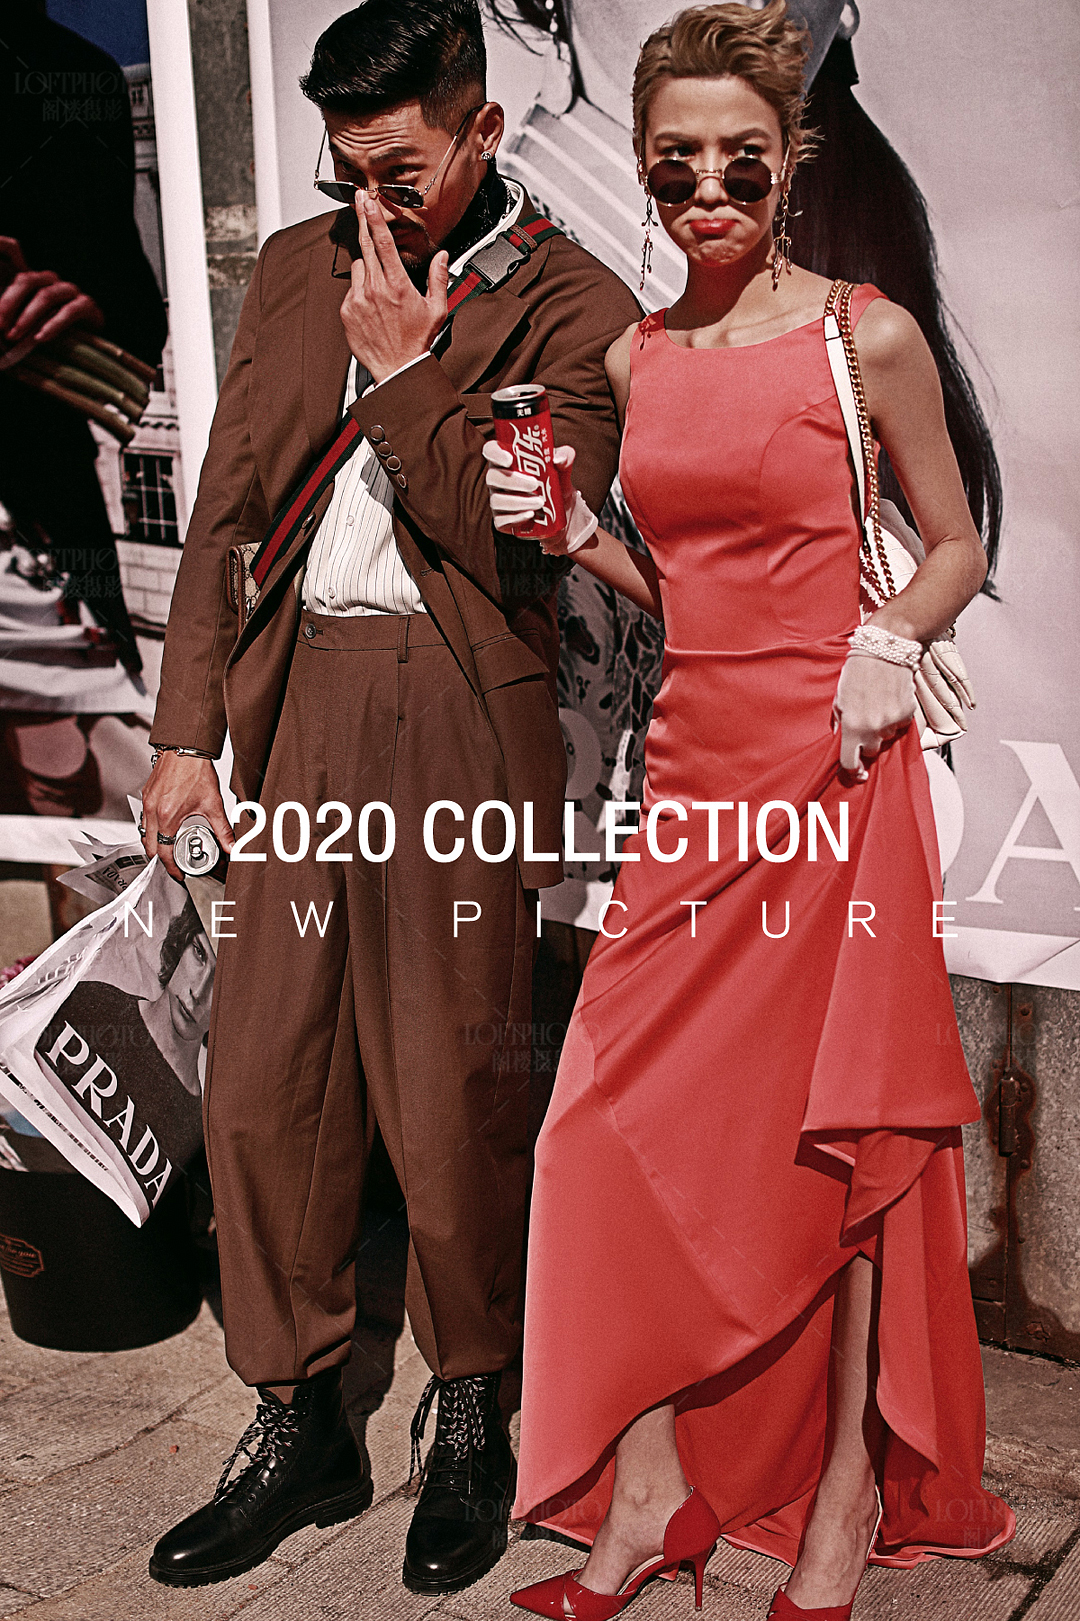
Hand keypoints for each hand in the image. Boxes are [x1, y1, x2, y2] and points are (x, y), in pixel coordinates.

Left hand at [0, 237, 103, 347]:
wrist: (93, 340)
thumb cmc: (55, 332)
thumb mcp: (30, 325)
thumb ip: (14, 322)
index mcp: (35, 281)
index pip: (16, 281)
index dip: (2, 300)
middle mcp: (51, 281)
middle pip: (27, 282)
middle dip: (9, 305)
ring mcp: (70, 291)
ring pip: (46, 296)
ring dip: (27, 317)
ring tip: (15, 336)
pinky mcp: (87, 305)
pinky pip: (69, 312)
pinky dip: (53, 325)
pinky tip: (41, 339)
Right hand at [140, 755, 233, 882]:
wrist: (185, 748)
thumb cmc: (195, 771)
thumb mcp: (213, 804)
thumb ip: (223, 829)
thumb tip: (232, 846)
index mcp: (168, 816)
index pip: (163, 852)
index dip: (171, 867)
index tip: (178, 874)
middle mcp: (153, 811)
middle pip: (149, 846)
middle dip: (160, 859)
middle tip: (173, 865)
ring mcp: (147, 802)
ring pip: (144, 833)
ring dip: (154, 844)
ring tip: (169, 849)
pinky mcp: (146, 795)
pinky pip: (143, 819)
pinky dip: (151, 829)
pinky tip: (163, 828)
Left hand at [339, 196, 447, 382]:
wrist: (397, 368)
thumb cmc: (417, 341)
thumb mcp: (437, 309)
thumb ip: (439, 278)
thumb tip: (443, 256)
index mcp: (398, 285)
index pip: (384, 242)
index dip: (374, 217)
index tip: (368, 201)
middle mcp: (376, 289)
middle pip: (365, 244)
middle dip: (363, 221)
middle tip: (360, 204)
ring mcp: (359, 299)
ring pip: (358, 266)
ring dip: (367, 266)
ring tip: (379, 283)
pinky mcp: (348, 310)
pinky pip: (351, 288)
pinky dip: (360, 288)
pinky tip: (372, 302)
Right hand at [481, 441, 597, 555]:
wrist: (563, 512)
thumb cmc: (556, 483)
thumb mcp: (564, 468)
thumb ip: (565, 456)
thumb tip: (558, 459)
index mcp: (507, 461)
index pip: (491, 450)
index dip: (495, 453)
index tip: (510, 459)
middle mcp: (498, 480)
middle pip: (493, 477)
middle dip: (513, 481)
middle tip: (534, 484)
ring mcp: (498, 500)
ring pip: (497, 500)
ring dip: (518, 501)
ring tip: (540, 502)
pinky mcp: (502, 520)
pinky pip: (502, 520)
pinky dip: (516, 518)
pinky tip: (530, 515)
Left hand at [832, 653, 916, 781]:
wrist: (884, 650)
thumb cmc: (857, 672)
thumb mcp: (839, 698)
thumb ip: (840, 721)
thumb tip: (840, 738)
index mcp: (852, 726)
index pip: (851, 761)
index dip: (853, 770)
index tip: (857, 774)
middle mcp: (873, 727)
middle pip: (871, 751)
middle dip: (867, 741)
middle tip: (864, 722)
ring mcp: (892, 721)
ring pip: (887, 737)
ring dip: (882, 728)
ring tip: (877, 705)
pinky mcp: (907, 713)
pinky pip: (900, 726)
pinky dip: (895, 718)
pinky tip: (889, 700)